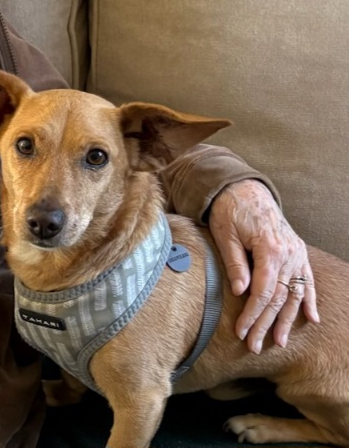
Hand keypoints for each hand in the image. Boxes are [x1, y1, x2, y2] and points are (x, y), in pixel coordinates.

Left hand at [208, 179, 319, 353]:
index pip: (264, 292)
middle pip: (280, 298)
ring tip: (279, 342)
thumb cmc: (230, 210)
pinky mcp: (298, 251)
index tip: (241, 332)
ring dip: (287, 320)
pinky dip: (309, 300)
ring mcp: (297, 253)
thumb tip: (240, 292)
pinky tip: (312, 319)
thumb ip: (235, 263)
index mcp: (270, 249)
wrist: (245, 188)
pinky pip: (307, 280)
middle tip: (255, 346)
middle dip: (266, 324)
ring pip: (295, 293)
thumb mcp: (225, 234)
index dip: (252, 314)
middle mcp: (289, 253)